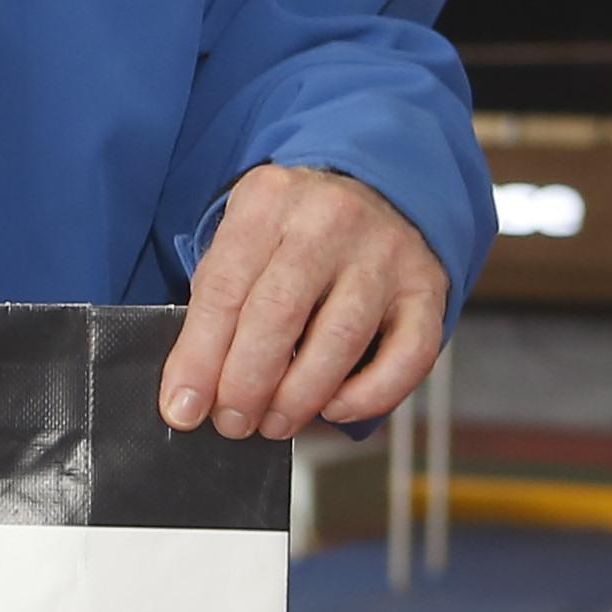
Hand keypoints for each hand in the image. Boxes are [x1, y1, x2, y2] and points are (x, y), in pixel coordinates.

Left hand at [159, 161, 451, 437]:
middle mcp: (330, 220)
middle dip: (246, 383)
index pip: (224, 289)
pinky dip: (370, 394)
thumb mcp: (243, 238)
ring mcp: (385, 253)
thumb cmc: (292, 231)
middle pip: (278, 314)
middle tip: (231, 422)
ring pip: (341, 337)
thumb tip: (192, 389)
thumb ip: (218, 301)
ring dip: (300, 396)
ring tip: (273, 423)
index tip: (182, 408)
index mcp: (268, 201)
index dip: (198, 357)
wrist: (377, 188)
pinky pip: (409, 354)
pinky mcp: (428, 286)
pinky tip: (334, 409)